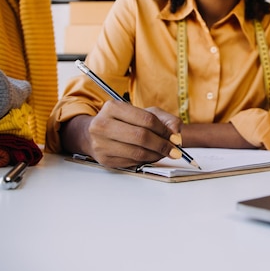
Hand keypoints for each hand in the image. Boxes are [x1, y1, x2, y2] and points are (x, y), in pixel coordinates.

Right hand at [65, 101, 182, 167]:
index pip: (146, 119)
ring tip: (164, 153)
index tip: (174, 138)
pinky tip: (150, 156)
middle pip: (142, 137)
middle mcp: (102, 125)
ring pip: (138, 153)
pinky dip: (146, 161)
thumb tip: (175, 134)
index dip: (164, 130)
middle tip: (174, 150)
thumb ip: (165, 119)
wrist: (94, 135)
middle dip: (162, 145)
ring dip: (156, 155)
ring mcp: (101, 143)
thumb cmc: (124, 122)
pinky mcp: (104, 159)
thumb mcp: (144, 113)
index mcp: (112, 107)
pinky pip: (132, 162)